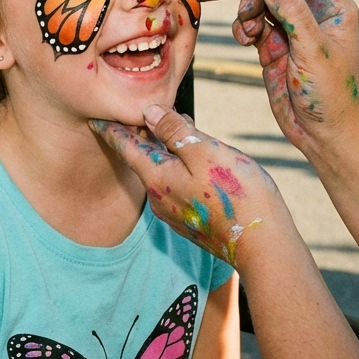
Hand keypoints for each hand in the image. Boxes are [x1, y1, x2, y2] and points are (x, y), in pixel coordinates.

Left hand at [90, 105, 289, 268]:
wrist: (263, 247)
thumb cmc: (236, 194)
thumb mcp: (204, 152)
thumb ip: (175, 130)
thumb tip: (149, 112)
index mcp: (157, 177)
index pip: (126, 147)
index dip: (111, 129)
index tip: (94, 119)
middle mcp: (159, 198)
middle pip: (143, 159)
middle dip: (141, 135)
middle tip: (133, 113)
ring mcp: (176, 212)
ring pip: (162, 171)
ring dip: (164, 148)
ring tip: (169, 126)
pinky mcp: (193, 221)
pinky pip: (177, 184)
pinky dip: (179, 164)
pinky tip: (193, 155)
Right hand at [232, 0, 358, 152]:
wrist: (323, 134)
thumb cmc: (332, 93)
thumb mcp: (314, 50)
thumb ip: (292, 14)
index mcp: (333, 7)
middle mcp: (312, 14)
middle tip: (248, 7)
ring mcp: (291, 30)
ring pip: (262, 3)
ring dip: (248, 10)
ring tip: (247, 31)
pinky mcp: (273, 47)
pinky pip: (252, 25)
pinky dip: (243, 28)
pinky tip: (244, 40)